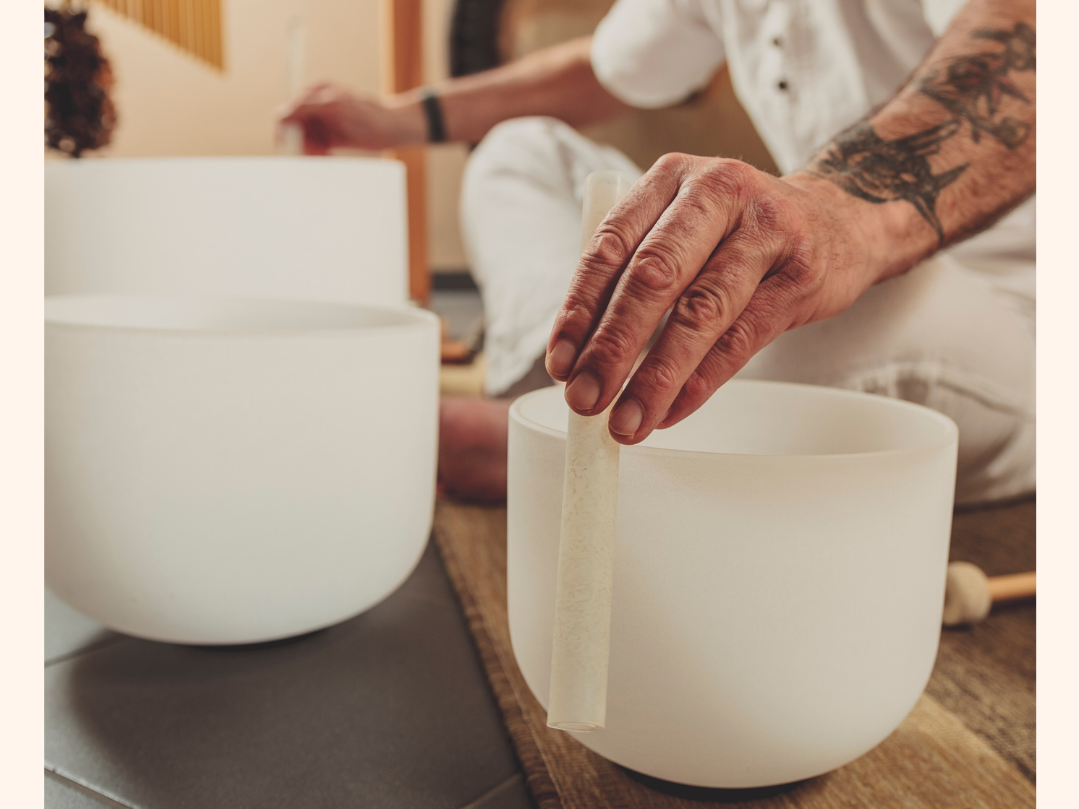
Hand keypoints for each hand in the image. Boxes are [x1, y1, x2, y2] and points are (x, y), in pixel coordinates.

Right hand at [276, 84, 424, 153]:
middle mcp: (315, 106)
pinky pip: (315, 147)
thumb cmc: (368, 115)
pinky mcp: (330, 136)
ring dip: (310, 151)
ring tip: (325, 154)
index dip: (285, 133)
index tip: (290, 149)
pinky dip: (318, 154)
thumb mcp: (336, 109)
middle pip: (293, 129)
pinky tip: (328, 156)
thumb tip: (282, 113)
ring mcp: (322, 121)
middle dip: (300, 144)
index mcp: (313, 94)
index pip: (286, 113)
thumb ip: (308, 108)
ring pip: (304, 141)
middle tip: (314, 154)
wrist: (392, 128)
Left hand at [544, 153, 885, 444]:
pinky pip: (741, 340)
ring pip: (700, 314)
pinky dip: (700, 383)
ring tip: (626, 420)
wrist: (839, 219)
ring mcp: (765, 232)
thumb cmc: (739, 231)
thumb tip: (580, 355)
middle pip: (654, 278)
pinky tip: (670, 410)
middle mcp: (717, 193)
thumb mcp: (683, 226)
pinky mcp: (801, 276)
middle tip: (586, 398)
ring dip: (656, 377)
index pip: (611, 246)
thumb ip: (633, 273)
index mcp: (671, 178)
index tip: (560, 362)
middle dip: (612, 347)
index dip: (580, 309)